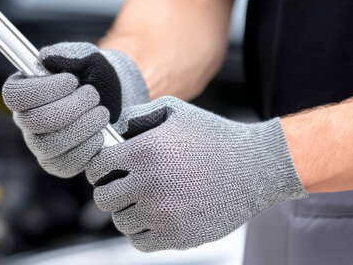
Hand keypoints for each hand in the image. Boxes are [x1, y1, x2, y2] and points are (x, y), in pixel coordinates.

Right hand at [2, 42, 147, 176]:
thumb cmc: (97, 75)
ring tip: (101, 113)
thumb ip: (69, 55)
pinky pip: (65, 165)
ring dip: (82, 127)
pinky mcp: (57, 164)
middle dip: (70, 108)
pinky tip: (99, 135)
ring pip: (49, 145)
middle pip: (33, 121)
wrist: (119, 100)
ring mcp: (39, 145)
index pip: (14, 95)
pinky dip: (87, 149)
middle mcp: (25, 119)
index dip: (42, 90)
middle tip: (93, 96)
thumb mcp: (88, 58)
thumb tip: (47, 57)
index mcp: (24, 90)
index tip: (72, 81)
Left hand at [86, 96, 306, 250]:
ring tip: (143, 202)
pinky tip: (155, 218)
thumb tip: (114, 131)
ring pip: (120, 220)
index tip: (109, 169)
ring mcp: (162, 213)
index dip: (100, 167)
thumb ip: (137, 115)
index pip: (97, 167)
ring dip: (127, 211)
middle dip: (110, 190)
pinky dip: (141, 232)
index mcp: (143, 151)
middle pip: (102, 197)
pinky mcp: (177, 236)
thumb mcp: (175, 111)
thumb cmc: (213, 136)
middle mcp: (148, 183)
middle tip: (124, 187)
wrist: (255, 167)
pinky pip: (139, 241)